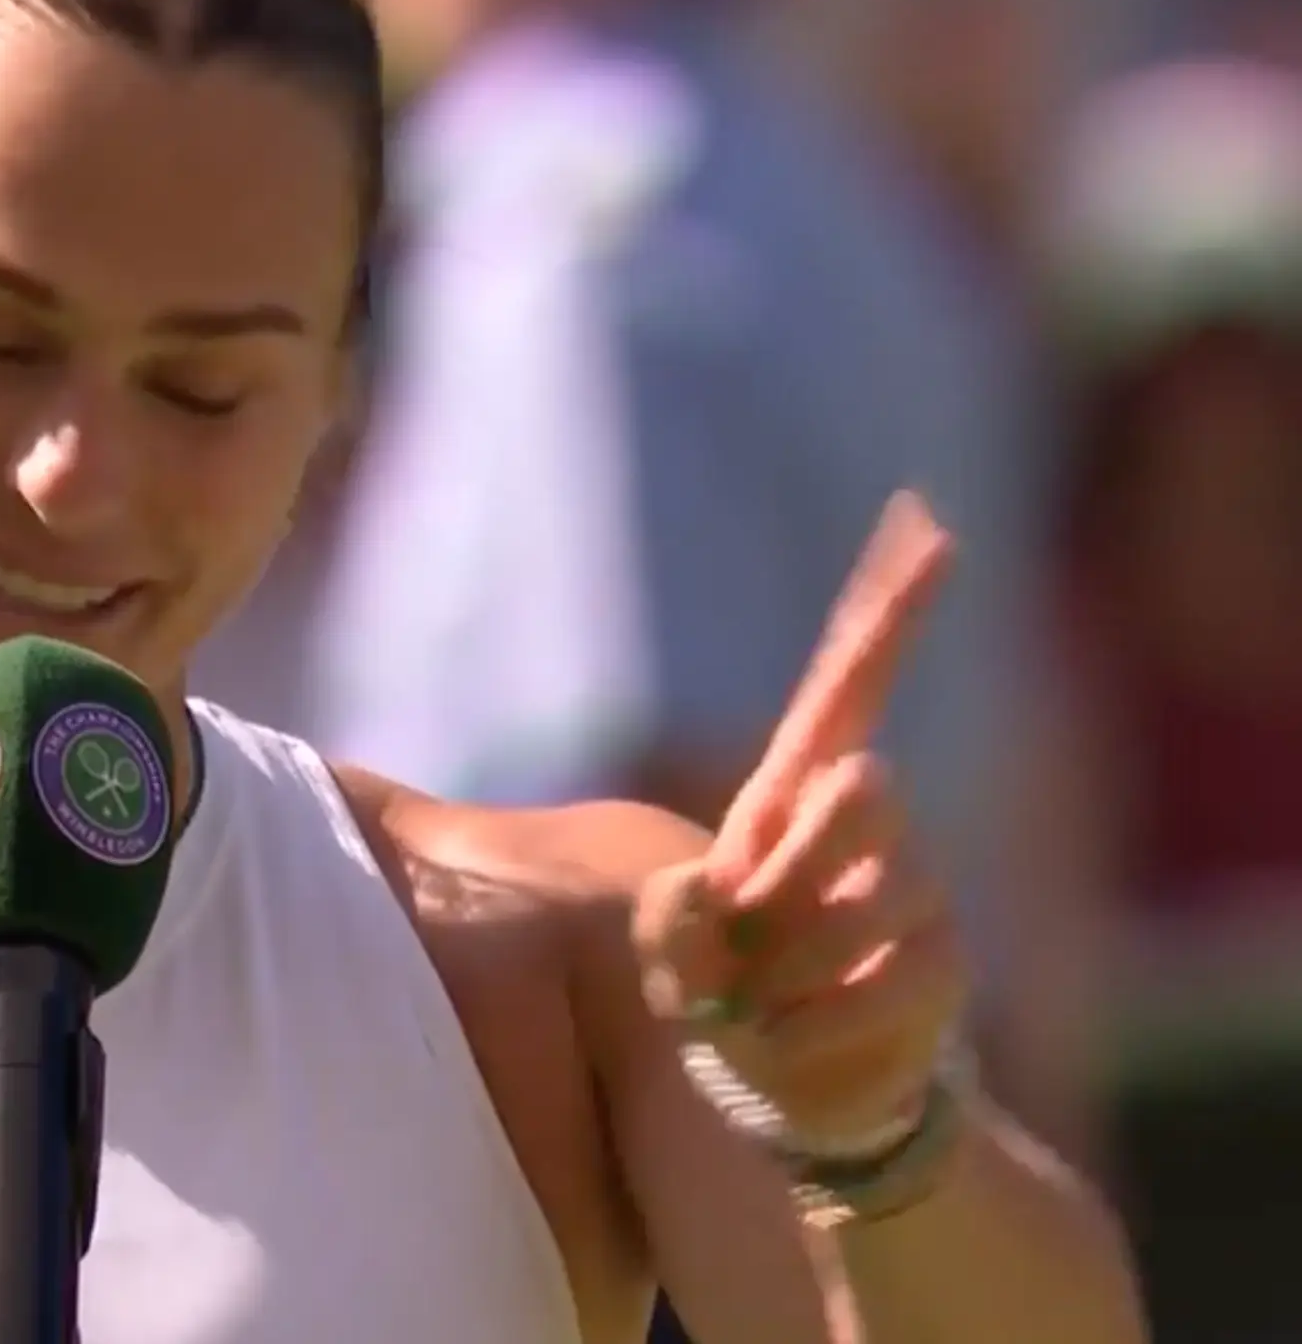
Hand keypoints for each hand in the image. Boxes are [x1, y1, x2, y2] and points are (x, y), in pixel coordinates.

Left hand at [634, 491, 965, 1147]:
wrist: (790, 1088)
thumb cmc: (720, 992)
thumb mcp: (669, 946)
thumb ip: (672, 919)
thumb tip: (710, 900)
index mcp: (789, 798)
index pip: (845, 691)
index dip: (888, 616)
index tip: (931, 527)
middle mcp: (868, 829)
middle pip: (865, 789)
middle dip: (796, 867)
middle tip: (744, 940)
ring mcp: (918, 895)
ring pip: (874, 899)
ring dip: (792, 967)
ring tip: (759, 1005)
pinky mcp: (946, 970)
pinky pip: (889, 987)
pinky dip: (816, 1028)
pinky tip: (789, 1042)